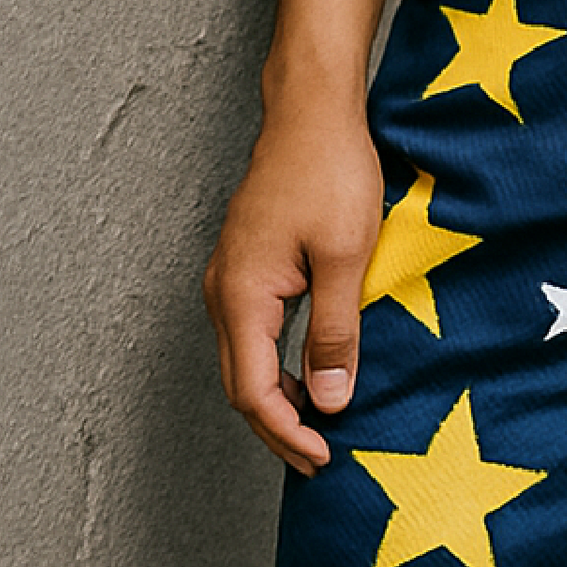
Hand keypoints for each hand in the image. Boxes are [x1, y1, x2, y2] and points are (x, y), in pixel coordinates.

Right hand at [203, 105, 384, 472]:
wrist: (312, 108)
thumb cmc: (330, 171)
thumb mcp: (344, 258)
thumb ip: (333, 332)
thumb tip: (329, 401)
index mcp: (242, 295)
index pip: (253, 391)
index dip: (286, 433)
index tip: (323, 456)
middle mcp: (222, 290)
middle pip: (240, 383)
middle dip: (277, 427)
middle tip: (319, 458)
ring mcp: (229, 276)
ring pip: (244, 358)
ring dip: (276, 398)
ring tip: (319, 425)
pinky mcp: (246, 263)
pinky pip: (252, 332)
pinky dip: (275, 364)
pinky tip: (307, 372)